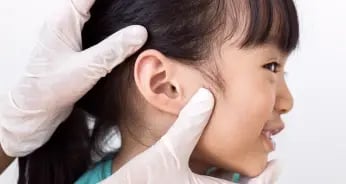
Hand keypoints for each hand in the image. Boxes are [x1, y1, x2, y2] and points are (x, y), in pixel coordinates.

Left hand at [0, 0, 147, 156]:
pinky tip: (120, 36)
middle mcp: (63, 20)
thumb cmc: (52, 88)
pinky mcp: (72, 44)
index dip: (112, 0)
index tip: (130, 4)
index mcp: (63, 19)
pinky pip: (92, 27)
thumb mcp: (88, 67)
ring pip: (93, 13)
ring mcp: (67, 32)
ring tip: (131, 20)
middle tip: (134, 12)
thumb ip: (114, 49)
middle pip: (92, 3)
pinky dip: (106, 27)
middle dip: (114, 6)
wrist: (36, 108)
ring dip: (110, 15)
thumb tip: (140, 32)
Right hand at [100, 88, 280, 183]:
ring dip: (231, 179)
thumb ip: (189, 124)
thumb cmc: (140, 183)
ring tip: (236, 166)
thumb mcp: (168, 151)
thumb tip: (206, 97)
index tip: (277, 165)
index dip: (265, 177)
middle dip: (251, 180)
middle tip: (260, 164)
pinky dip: (212, 179)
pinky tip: (205, 168)